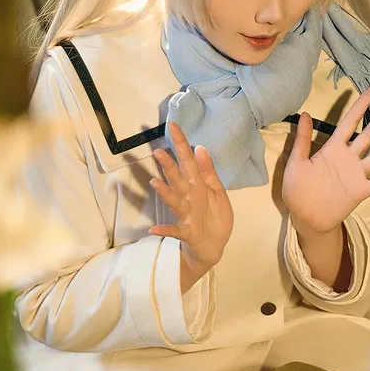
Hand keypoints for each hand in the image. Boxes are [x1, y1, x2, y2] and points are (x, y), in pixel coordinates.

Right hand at [148, 121, 233, 277]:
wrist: (215, 245)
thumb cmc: (214, 216)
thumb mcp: (216, 190)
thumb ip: (208, 170)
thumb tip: (200, 147)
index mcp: (197, 185)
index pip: (188, 160)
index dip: (181, 143)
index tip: (172, 125)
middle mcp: (189, 197)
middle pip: (178, 178)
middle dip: (169, 165)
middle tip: (158, 151)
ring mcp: (187, 214)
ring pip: (175, 200)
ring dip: (165, 192)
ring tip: (154, 182)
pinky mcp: (188, 231)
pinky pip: (176, 230)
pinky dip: (165, 230)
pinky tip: (153, 230)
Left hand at [282, 88, 369, 236]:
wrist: (305, 217)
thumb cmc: (297, 190)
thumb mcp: (296, 163)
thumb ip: (303, 140)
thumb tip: (305, 114)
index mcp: (332, 149)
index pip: (349, 122)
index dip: (360, 105)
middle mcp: (348, 158)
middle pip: (369, 134)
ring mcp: (357, 174)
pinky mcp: (362, 190)